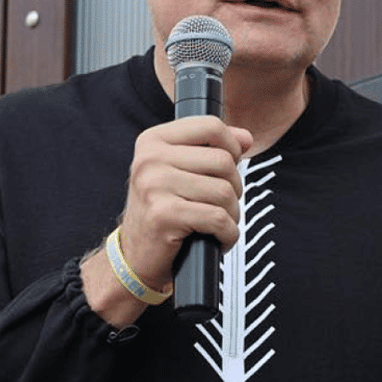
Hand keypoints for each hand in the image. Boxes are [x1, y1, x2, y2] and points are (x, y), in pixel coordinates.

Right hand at [116, 116, 252, 290]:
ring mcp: (154, 186)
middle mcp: (150, 159)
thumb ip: (212, 148)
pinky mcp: (164, 215)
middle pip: (223, 160)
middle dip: (234, 187)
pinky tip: (217, 238)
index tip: (228, 168)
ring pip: (224, 191)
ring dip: (232, 214)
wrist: (136, 255)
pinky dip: (227, 234)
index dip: (232, 147)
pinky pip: (218, 218)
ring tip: (218, 223)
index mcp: (153, 140)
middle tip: (221, 204)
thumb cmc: (162, 211)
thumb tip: (246, 138)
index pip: (211, 126)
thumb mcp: (180, 171)